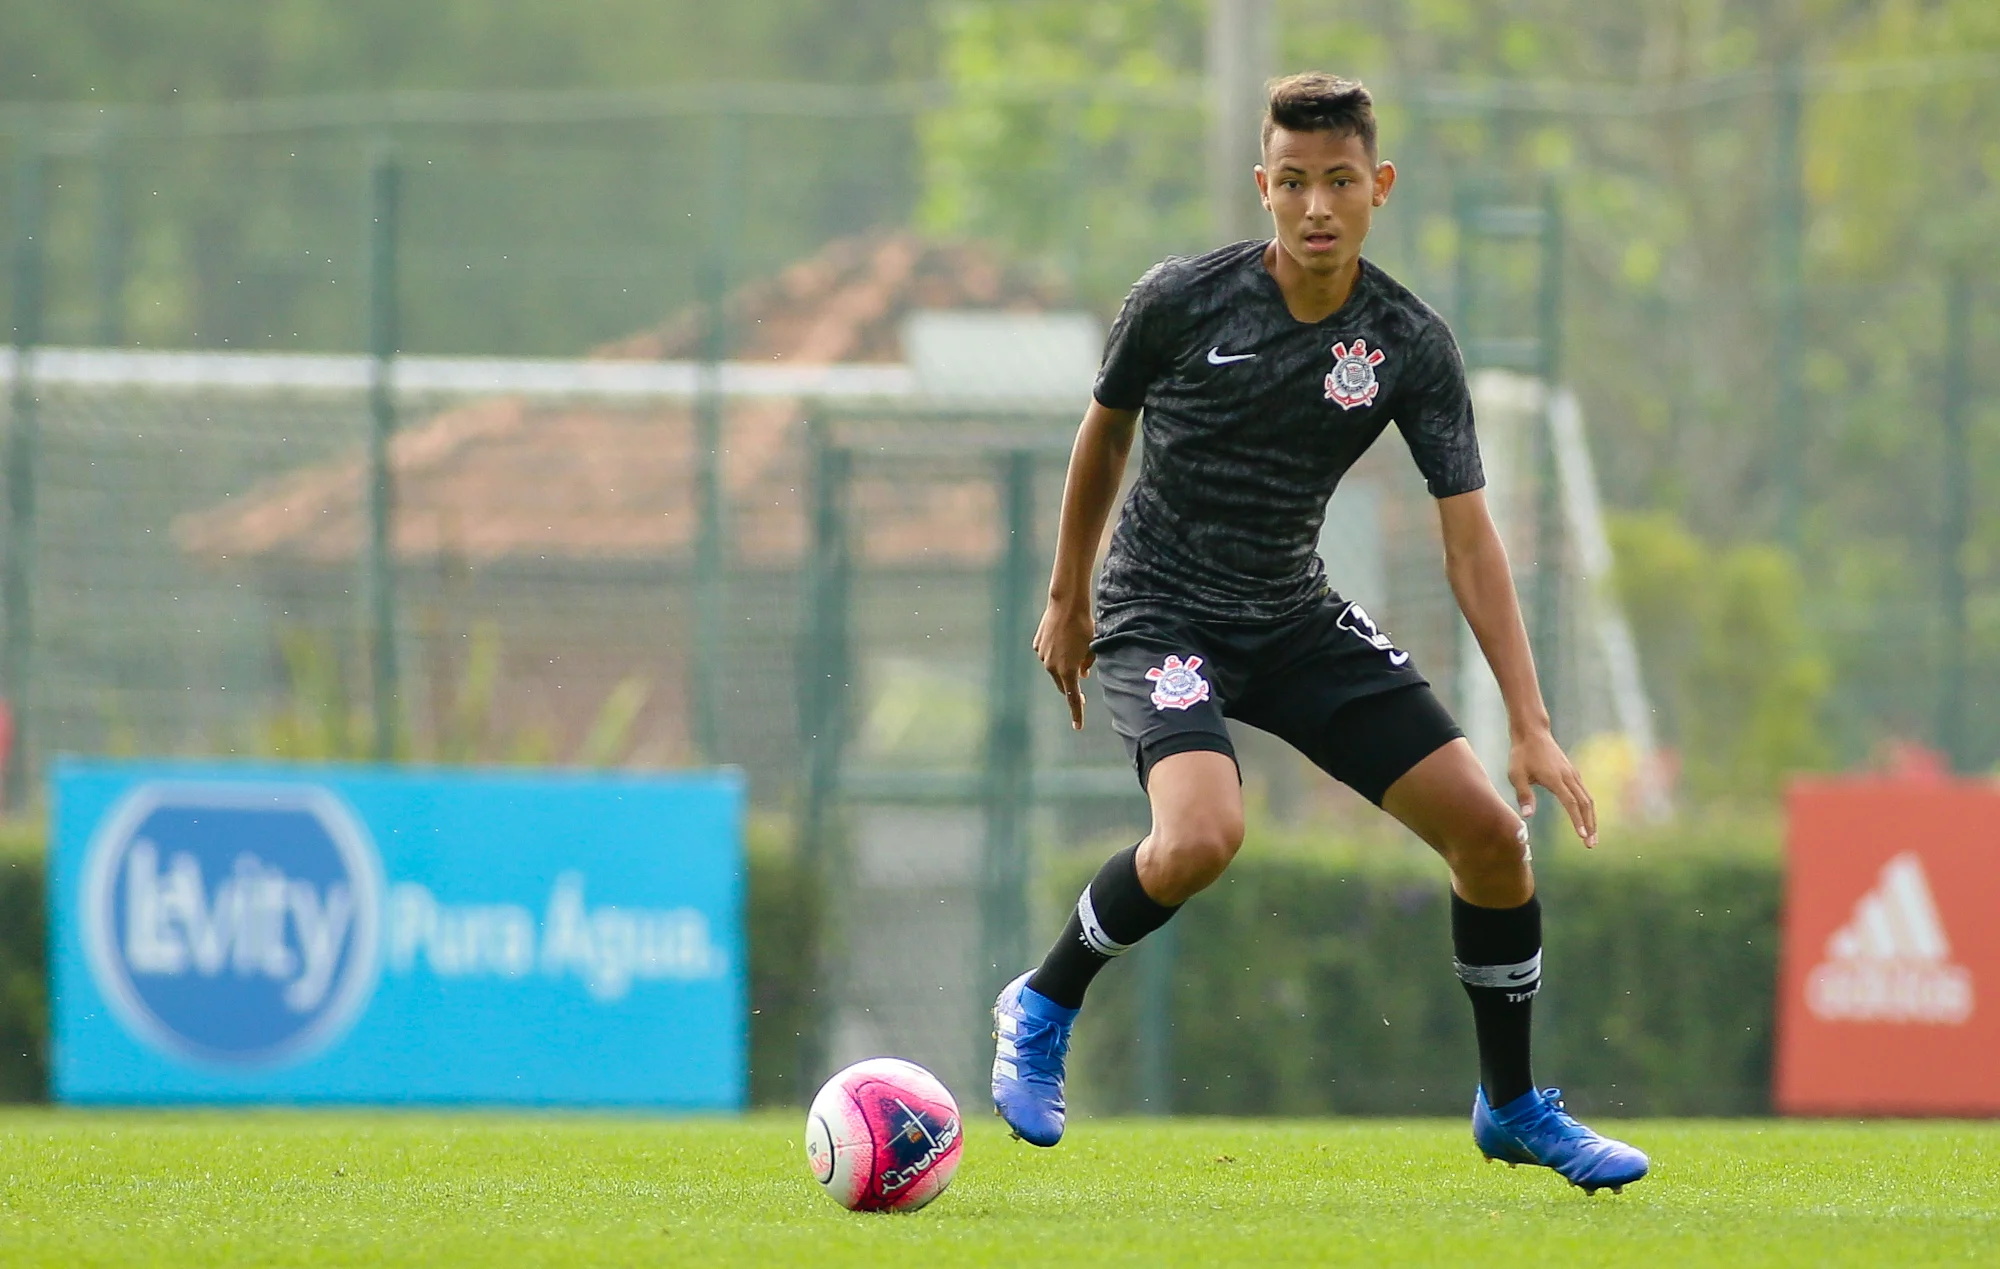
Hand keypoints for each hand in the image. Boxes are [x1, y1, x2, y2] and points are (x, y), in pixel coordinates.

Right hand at [1032, 600, 1095, 728]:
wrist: (1066, 604)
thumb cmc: (1084, 626)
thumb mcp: (1092, 648)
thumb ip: (1087, 664)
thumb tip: (1082, 673)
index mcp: (1068, 671)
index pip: (1073, 698)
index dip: (1076, 713)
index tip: (1078, 726)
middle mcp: (1052, 667)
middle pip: (1063, 684)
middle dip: (1072, 685)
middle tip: (1082, 686)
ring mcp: (1042, 656)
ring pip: (1055, 668)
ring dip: (1064, 665)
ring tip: (1075, 647)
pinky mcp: (1037, 645)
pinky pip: (1048, 655)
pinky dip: (1056, 653)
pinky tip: (1063, 638)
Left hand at [1508, 726, 1597, 847]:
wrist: (1532, 733)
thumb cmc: (1521, 754)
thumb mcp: (1516, 774)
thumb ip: (1523, 794)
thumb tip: (1528, 815)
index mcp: (1555, 779)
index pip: (1571, 803)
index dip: (1577, 820)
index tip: (1583, 836)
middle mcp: (1569, 777)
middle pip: (1585, 804)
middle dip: (1590, 825)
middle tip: (1591, 845)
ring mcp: (1573, 774)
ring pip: (1588, 799)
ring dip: (1592, 818)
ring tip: (1592, 837)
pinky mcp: (1573, 773)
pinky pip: (1585, 793)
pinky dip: (1588, 808)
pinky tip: (1587, 819)